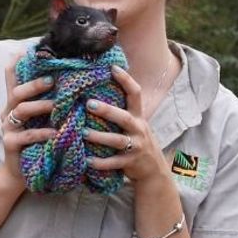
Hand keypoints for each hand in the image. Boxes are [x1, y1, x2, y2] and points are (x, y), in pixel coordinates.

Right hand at [0, 72, 58, 189]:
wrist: (21, 172)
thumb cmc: (36, 141)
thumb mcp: (39, 119)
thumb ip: (46, 101)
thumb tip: (64, 78)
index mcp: (15, 103)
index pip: (11, 78)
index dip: (16, 64)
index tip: (26, 50)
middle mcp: (8, 112)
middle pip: (17, 92)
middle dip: (35, 84)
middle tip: (53, 80)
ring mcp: (8, 128)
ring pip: (22, 110)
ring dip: (41, 105)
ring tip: (58, 105)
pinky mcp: (10, 144)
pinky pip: (26, 135)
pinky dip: (41, 132)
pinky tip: (55, 132)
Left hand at [83, 66, 163, 181]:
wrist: (154, 169)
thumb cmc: (137, 141)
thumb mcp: (134, 124)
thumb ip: (121, 110)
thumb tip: (98, 90)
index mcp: (138, 116)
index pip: (135, 94)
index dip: (126, 80)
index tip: (112, 68)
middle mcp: (138, 129)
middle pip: (124, 118)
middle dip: (107, 110)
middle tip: (89, 103)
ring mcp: (135, 147)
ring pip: (118, 141)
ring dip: (100, 137)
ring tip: (83, 132)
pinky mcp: (130, 163)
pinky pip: (114, 162)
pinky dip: (101, 162)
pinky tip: (87, 160)